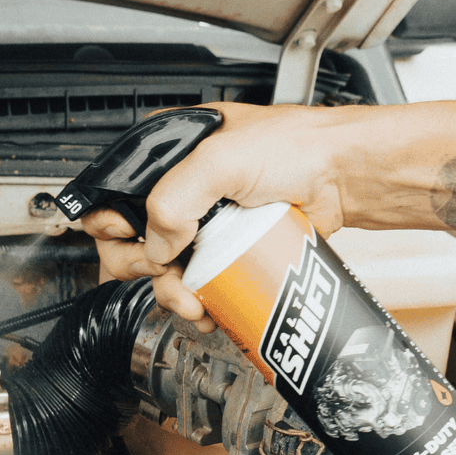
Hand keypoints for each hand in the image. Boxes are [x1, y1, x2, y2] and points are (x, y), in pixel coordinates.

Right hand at [82, 101, 348, 328]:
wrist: (344, 178)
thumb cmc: (298, 148)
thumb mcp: (222, 159)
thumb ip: (175, 199)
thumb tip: (155, 245)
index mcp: (166, 155)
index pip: (110, 196)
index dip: (112, 225)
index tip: (132, 238)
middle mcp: (177, 190)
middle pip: (127, 242)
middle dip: (142, 267)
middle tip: (165, 268)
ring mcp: (198, 224)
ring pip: (159, 271)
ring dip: (169, 293)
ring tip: (193, 299)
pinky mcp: (221, 253)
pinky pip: (191, 285)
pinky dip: (192, 303)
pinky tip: (206, 306)